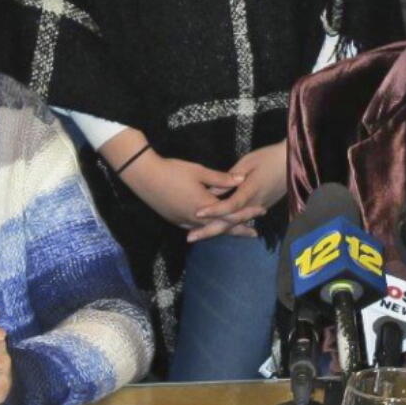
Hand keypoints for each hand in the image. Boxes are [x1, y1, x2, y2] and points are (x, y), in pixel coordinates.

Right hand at [119, 148, 243, 229]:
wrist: (144, 176)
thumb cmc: (173, 170)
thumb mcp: (199, 171)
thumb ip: (221, 178)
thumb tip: (242, 178)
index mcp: (205, 206)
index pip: (232, 213)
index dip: (247, 213)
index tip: (261, 211)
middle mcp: (196, 219)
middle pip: (222, 227)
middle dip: (239, 229)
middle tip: (254, 233)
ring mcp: (184, 222)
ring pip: (208, 230)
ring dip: (223, 231)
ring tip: (236, 232)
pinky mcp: (175, 220)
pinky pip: (195, 229)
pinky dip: (207, 230)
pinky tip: (210, 229)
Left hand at [190, 141, 287, 241]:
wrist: (291, 163)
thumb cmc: (269, 157)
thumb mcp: (247, 162)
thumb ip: (229, 177)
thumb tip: (212, 191)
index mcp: (250, 190)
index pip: (230, 205)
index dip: (213, 210)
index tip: (197, 213)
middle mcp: (254, 204)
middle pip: (230, 221)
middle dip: (209, 230)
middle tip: (190, 237)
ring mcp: (258, 208)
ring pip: (235, 223)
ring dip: (217, 230)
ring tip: (198, 235)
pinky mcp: (261, 207)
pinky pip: (241, 220)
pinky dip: (228, 226)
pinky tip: (215, 228)